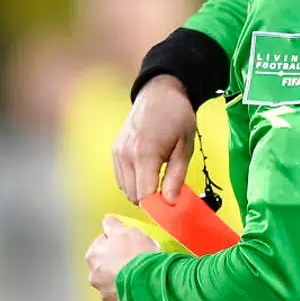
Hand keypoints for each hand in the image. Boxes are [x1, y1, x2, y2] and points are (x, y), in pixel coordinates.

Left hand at [86, 216, 160, 300]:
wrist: (150, 282)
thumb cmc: (137, 255)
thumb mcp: (126, 230)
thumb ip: (113, 225)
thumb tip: (107, 221)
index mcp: (93, 255)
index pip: (101, 243)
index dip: (115, 241)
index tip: (125, 243)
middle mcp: (94, 276)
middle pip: (105, 264)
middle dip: (116, 261)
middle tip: (134, 257)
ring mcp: (105, 293)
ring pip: (113, 281)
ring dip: (122, 277)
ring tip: (139, 273)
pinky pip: (123, 295)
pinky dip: (130, 291)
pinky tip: (141, 285)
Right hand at [112, 75, 196, 204]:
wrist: (160, 92)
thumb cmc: (176, 116)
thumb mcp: (184, 147)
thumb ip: (176, 177)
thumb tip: (170, 203)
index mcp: (145, 154)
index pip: (144, 195)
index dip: (158, 207)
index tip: (171, 208)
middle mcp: (126, 154)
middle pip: (133, 196)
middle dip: (150, 201)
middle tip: (168, 194)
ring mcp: (117, 152)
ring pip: (125, 189)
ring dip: (141, 192)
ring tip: (159, 180)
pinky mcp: (115, 151)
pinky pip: (121, 178)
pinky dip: (133, 182)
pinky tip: (148, 173)